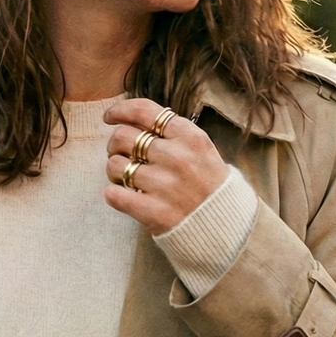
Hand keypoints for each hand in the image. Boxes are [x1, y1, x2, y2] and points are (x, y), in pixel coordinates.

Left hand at [103, 98, 228, 235]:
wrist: (225, 225)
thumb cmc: (207, 182)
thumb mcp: (199, 148)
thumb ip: (170, 132)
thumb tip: (129, 119)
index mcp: (189, 137)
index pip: (144, 111)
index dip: (120, 110)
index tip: (110, 117)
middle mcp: (177, 157)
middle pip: (123, 136)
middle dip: (115, 144)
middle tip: (121, 154)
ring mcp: (165, 185)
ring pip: (116, 165)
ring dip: (115, 170)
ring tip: (126, 178)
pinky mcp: (154, 212)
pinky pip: (114, 195)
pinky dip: (114, 194)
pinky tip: (125, 195)